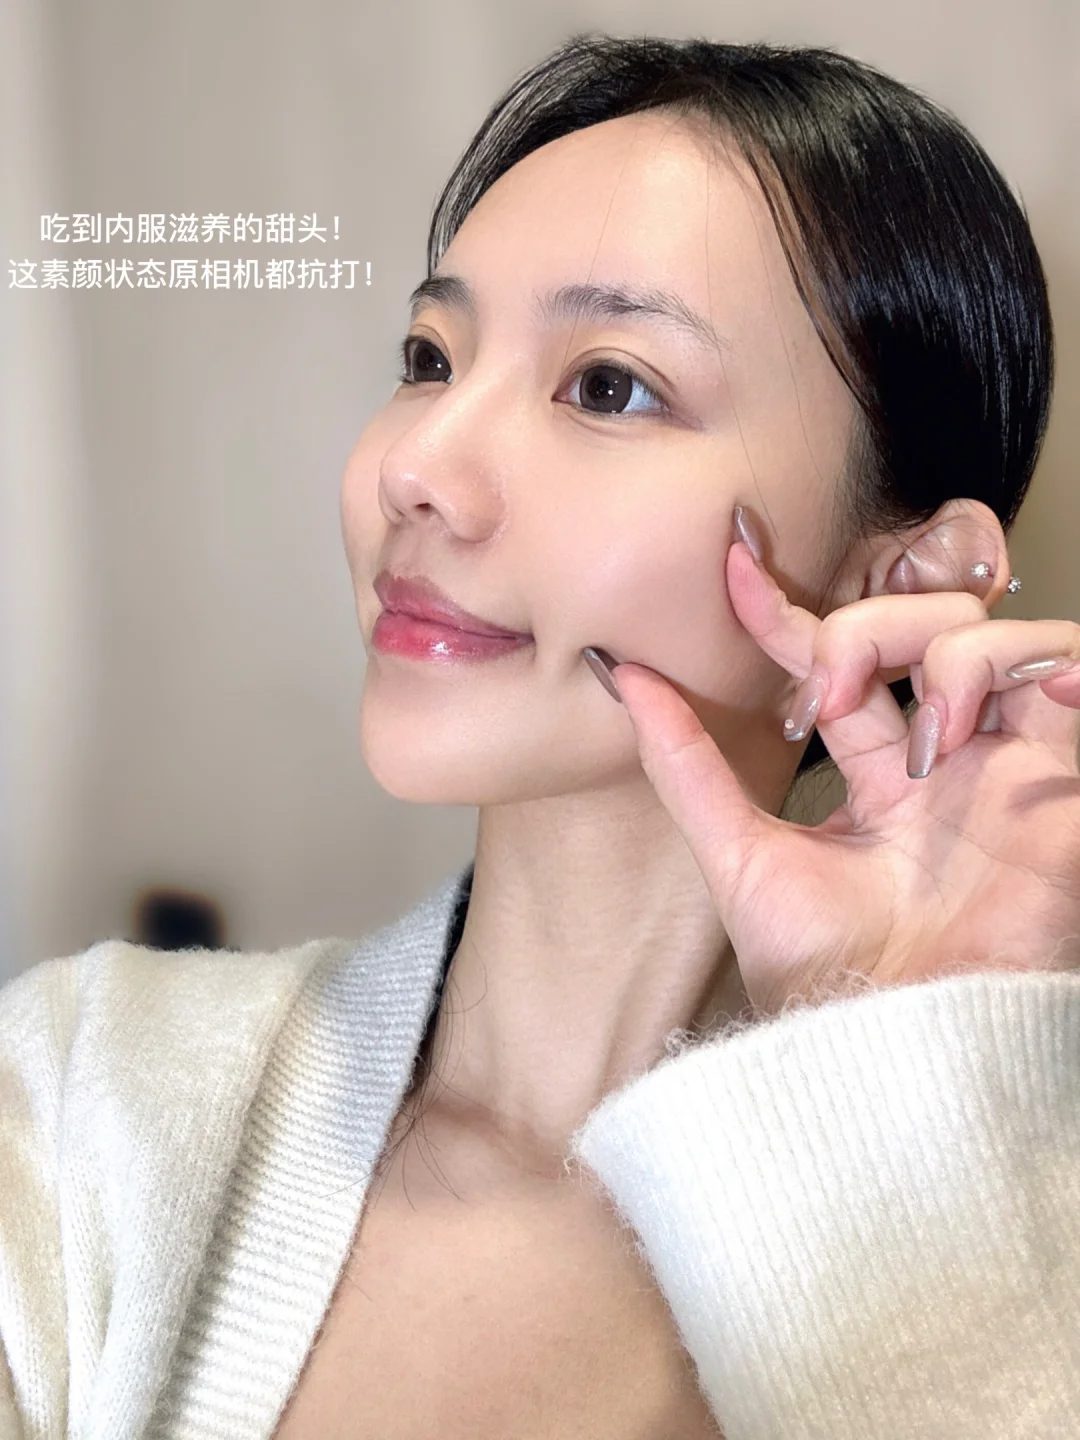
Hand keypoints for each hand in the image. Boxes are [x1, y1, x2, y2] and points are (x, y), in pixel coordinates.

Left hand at [607, 528, 1079, 1015]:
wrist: (894, 1046)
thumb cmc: (821, 973)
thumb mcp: (736, 854)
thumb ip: (685, 764)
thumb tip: (622, 674)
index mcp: (875, 776)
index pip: (837, 659)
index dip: (789, 606)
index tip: (732, 559)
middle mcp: (945, 761)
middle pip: (920, 623)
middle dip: (862, 631)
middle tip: (821, 701)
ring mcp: (1008, 767)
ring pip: (996, 632)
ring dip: (945, 657)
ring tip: (918, 741)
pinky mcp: (1064, 783)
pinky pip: (1077, 674)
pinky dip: (1047, 662)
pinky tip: (1000, 707)